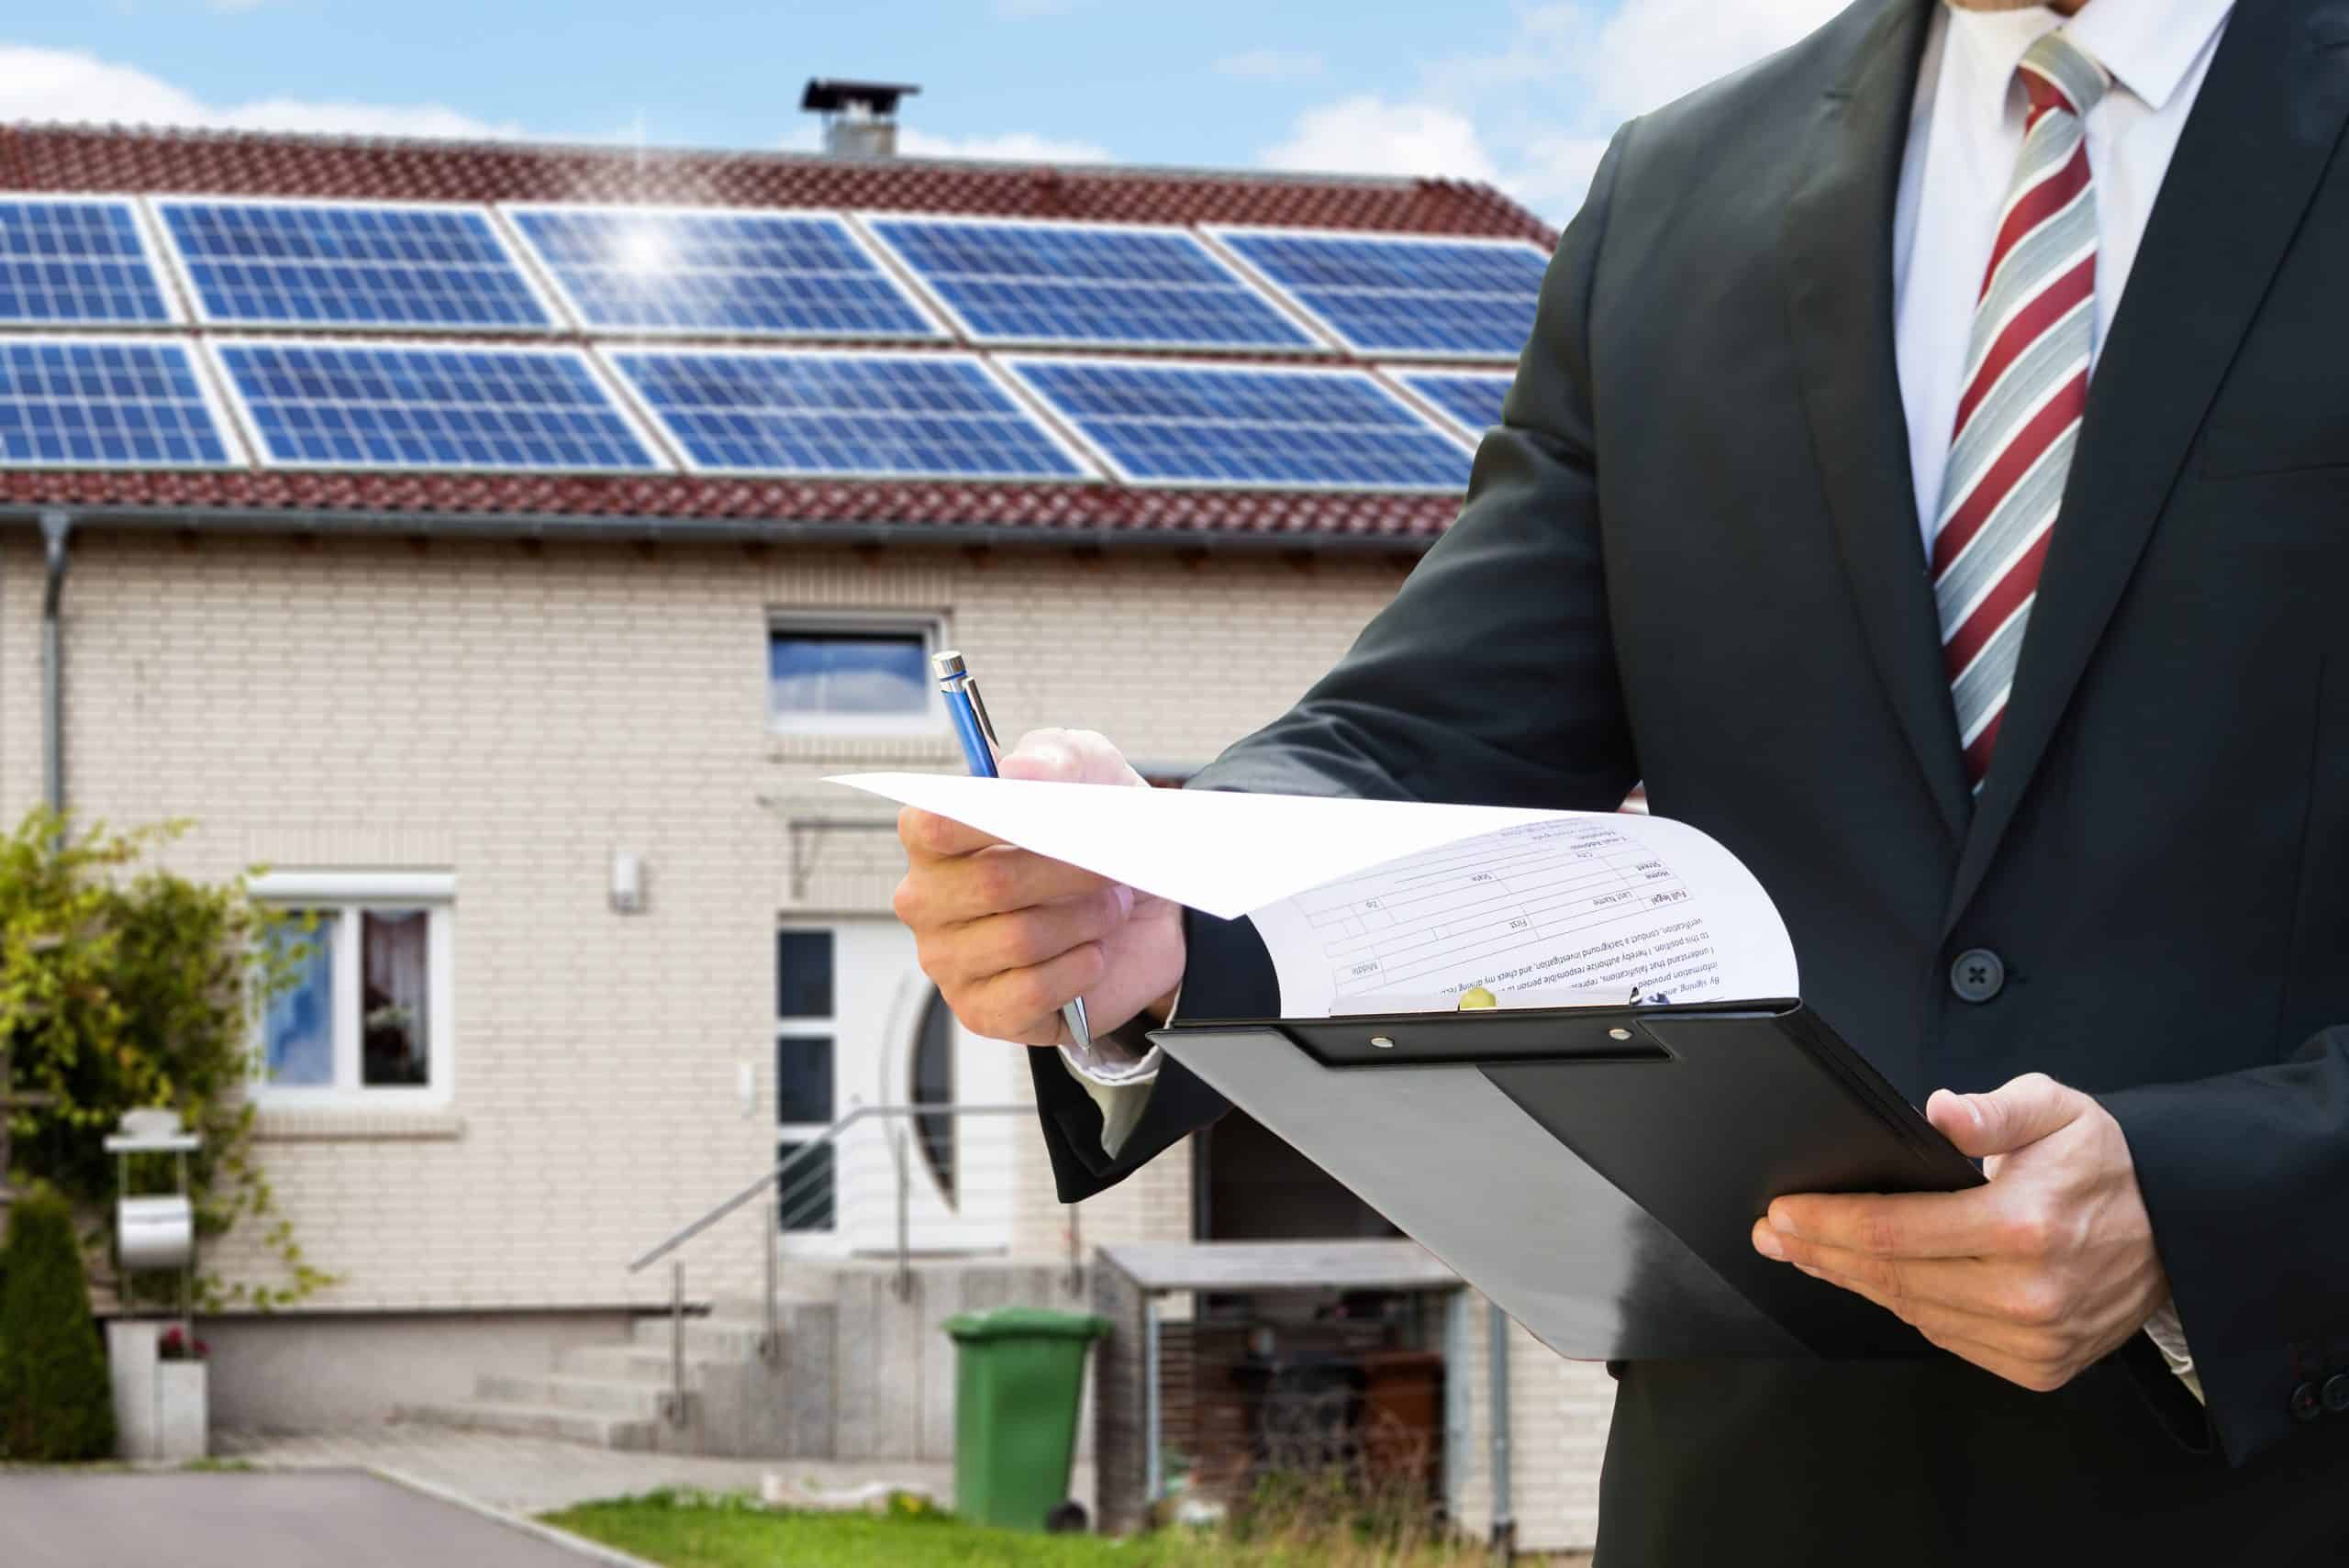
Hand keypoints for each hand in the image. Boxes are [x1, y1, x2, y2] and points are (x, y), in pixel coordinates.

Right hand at [892, 728, 1184, 1048]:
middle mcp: (929, 901)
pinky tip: (1092, 955)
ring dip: (1085, 920)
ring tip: (1108, 909)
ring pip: (1020, 938)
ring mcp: (950, 961)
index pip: (931, 825)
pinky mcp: (984, 1011)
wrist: (1147, 915)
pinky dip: (1078, 969)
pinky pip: (1031, 992)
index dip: (986, 818)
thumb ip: (1055, 759)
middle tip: (1109, 866)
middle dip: (1068, 872)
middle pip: (991, 883)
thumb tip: (1015, 771)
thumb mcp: (1092, 775)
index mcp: (935, 839)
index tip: (1040, 813)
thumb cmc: (1097, 836)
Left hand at [1750, 1071, 2169, 1391]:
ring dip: (1853, 1282)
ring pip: (1914, 1312)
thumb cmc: (2107, 1165)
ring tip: (1810, 1254)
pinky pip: (1949, 1338)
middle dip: (1821, 1252)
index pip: (1893, 1231)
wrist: (2180, 1229)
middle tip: (1776, 1234)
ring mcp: (2035, 1339)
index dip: (1826, 1223)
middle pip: (1891, 1277)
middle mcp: (2028, 1293)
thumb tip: (1941, 1111)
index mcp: (2024, 1226)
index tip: (1782, 1212)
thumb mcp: (2057, 1109)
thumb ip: (1994, 1110)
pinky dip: (1907, 1308)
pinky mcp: (2041, 1366)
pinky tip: (1876, 1282)